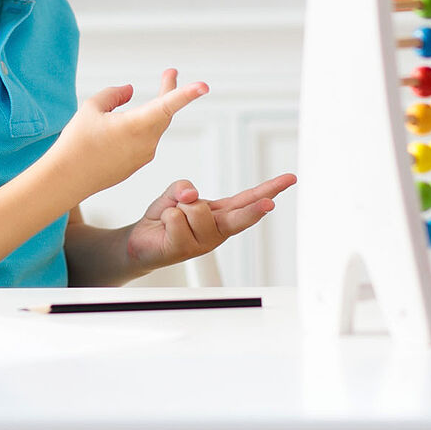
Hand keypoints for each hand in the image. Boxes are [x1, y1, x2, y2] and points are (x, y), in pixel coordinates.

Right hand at [50, 69, 208, 200]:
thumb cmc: (76, 142)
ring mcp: (143, 156)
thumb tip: (130, 90)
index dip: (186, 93)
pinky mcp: (136, 165)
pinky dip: (139, 128)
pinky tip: (120, 127)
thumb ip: (114, 94)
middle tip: (170, 73)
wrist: (66, 179)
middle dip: (169, 92)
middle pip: (165, 112)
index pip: (167, 105)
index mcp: (136, 125)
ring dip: (151, 111)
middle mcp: (146, 142)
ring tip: (136, 101)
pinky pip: (144, 140)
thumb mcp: (91, 107)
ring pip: (153, 126)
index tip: (204, 86)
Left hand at [124, 172, 297, 274]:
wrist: (141, 243)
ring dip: (179, 207)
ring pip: (195, 208)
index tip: (289, 180)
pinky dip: (166, 216)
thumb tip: (190, 194)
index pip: (247, 199)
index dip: (269, 189)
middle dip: (254, 210)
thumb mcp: (176, 194)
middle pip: (238, 216)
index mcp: (220, 215)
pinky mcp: (183, 249)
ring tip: (174, 218)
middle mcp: (216, 230)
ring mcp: (202, 242)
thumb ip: (184, 187)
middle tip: (269, 204)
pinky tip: (165, 227)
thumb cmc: (165, 219)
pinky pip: (175, 218)